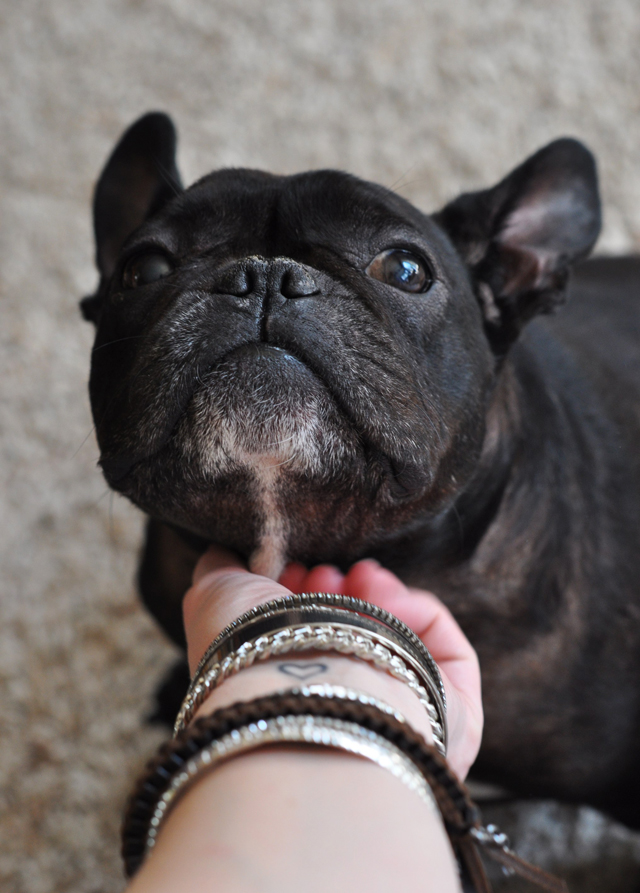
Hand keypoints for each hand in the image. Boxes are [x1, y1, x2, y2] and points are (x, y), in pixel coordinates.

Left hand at [183, 548, 482, 778]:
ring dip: (378, 597)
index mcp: (296, 704)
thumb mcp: (212, 595)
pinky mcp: (456, 716)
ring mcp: (407, 720)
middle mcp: (351, 716)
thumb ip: (223, 570)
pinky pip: (447, 649)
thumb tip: (230, 549)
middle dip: (343, 594)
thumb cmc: (245, 651)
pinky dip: (417, 609)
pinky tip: (380, 590)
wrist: (290, 695)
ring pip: (406, 645)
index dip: (307, 597)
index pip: (313, 647)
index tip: (295, 569)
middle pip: (362, 642)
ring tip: (351, 577)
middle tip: (323, 574)